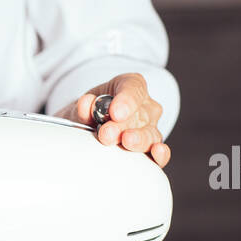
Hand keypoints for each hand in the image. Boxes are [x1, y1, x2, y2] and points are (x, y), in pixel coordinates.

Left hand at [55, 72, 170, 168]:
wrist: (88, 128)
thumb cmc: (88, 113)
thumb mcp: (81, 106)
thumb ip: (83, 106)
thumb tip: (86, 104)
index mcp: (130, 86)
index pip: (133, 89)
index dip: (126, 101)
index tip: (115, 113)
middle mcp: (145, 106)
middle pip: (140, 114)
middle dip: (123, 126)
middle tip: (107, 134)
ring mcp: (151, 127)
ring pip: (150, 134)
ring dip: (137, 140)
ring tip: (125, 142)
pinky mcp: (151, 148)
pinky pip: (160, 153)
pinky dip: (159, 154)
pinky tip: (156, 153)